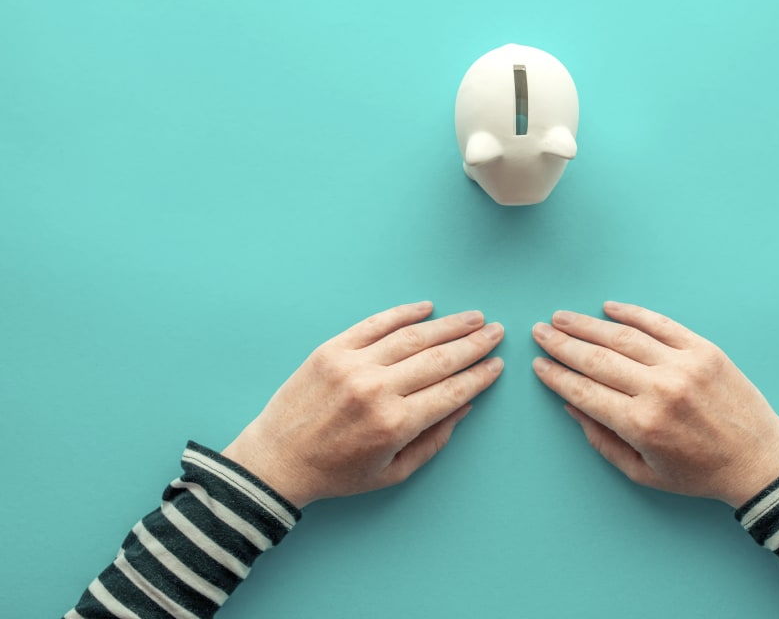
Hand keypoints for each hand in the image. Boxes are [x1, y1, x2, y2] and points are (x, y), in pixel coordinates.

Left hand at [222, 301, 503, 507]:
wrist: (277, 460)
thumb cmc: (337, 473)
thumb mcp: (392, 472)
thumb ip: (433, 440)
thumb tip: (464, 406)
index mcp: (394, 424)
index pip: (451, 391)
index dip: (479, 376)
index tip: (497, 364)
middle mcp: (376, 389)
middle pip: (439, 358)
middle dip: (473, 344)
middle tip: (496, 332)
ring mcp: (353, 365)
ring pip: (412, 337)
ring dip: (448, 325)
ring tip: (473, 317)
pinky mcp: (332, 350)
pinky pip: (375, 324)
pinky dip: (403, 313)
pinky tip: (426, 308)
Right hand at [532, 301, 778, 507]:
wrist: (758, 460)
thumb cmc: (698, 473)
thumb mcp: (642, 472)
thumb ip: (602, 440)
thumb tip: (571, 406)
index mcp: (641, 424)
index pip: (584, 391)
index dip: (557, 376)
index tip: (538, 363)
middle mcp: (659, 389)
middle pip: (597, 358)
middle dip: (563, 344)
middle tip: (540, 331)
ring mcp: (683, 365)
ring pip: (623, 336)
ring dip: (587, 324)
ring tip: (563, 317)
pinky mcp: (704, 349)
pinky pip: (661, 324)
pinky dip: (632, 313)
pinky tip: (608, 308)